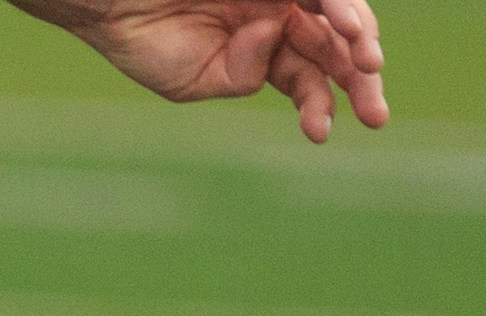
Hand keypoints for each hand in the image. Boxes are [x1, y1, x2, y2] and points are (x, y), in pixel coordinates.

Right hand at [30, 0, 390, 142]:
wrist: (112, 3)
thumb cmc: (143, 38)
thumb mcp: (192, 82)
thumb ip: (240, 77)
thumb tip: (274, 42)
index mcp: (263, 49)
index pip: (310, 77)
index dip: (322, 103)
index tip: (320, 133)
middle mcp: (280, 15)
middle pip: (336, 47)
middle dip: (360, 80)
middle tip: (374, 113)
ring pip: (337, 14)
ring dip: (359, 40)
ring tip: (368, 67)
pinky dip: (338, 5)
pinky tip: (348, 29)